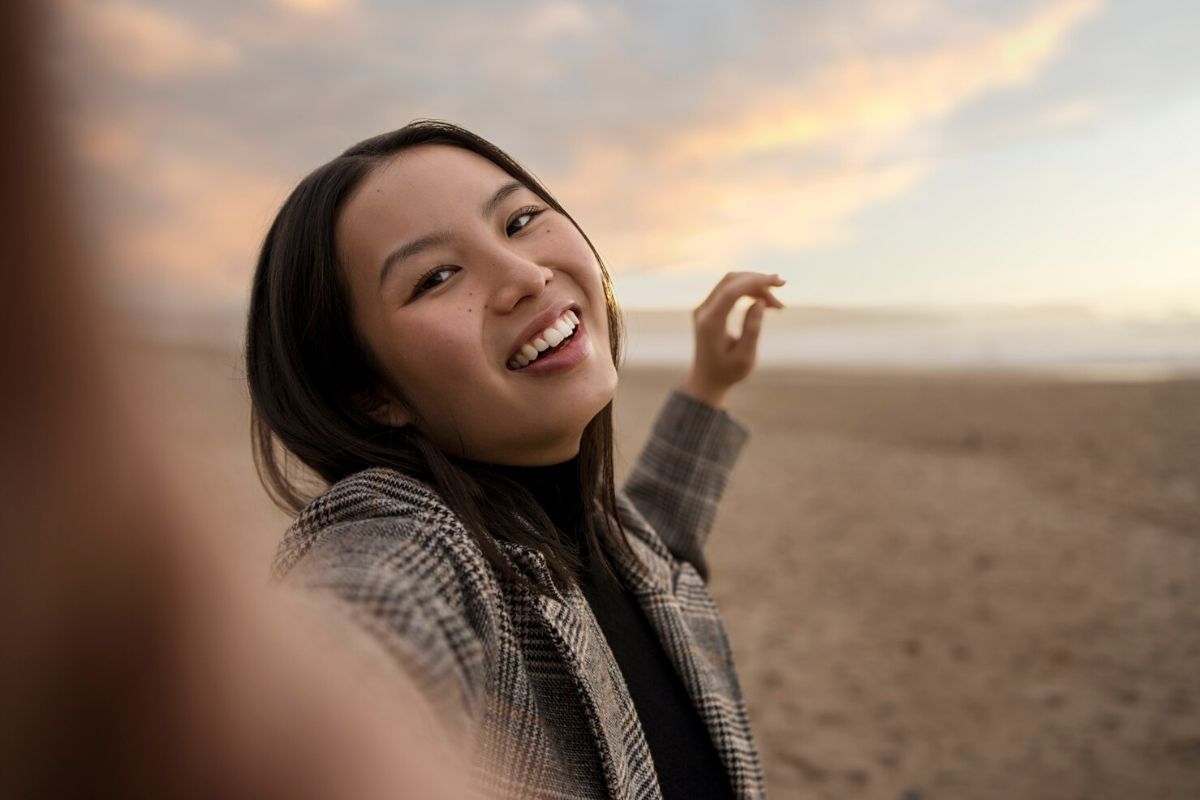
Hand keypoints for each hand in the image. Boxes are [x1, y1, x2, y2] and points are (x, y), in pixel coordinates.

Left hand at [679, 271, 784, 406]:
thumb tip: (759, 302)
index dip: (755, 282)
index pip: (731, 291)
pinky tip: (764, 302)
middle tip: (782, 288)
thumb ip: (752, 329)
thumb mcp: (745, 358)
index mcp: (710, 323)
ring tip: (777, 304)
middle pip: (731, 281)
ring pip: (731, 283)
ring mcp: (703, 308)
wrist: (706, 379)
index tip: (778, 282)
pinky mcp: (708, 309)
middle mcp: (703, 311)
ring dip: (755, 286)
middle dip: (758, 281)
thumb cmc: (727, 372)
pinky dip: (747, 291)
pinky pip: (728, 290)